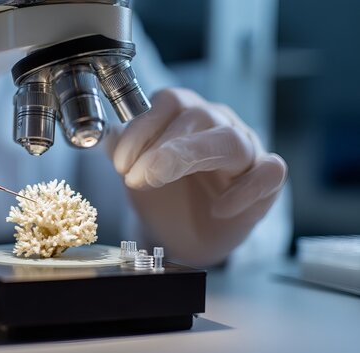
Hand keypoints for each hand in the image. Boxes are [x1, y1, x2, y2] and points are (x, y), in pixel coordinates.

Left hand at [112, 88, 286, 265]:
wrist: (184, 235)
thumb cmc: (162, 196)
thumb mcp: (133, 171)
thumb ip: (117, 149)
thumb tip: (96, 134)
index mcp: (186, 114)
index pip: (169, 102)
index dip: (142, 128)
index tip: (119, 163)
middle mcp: (218, 124)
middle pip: (199, 117)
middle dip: (161, 148)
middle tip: (135, 177)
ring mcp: (247, 149)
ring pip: (231, 140)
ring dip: (190, 157)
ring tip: (157, 181)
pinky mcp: (266, 179)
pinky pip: (270, 172)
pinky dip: (246, 189)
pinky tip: (218, 208)